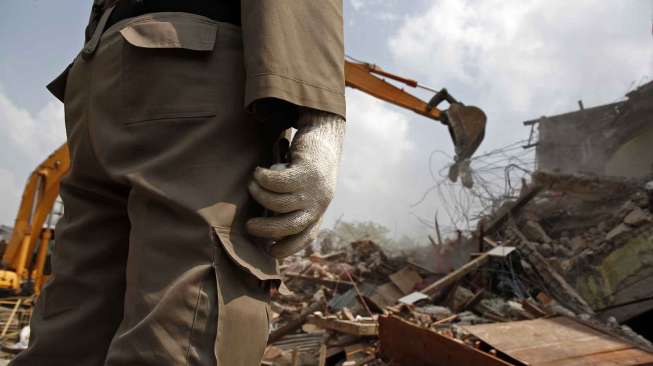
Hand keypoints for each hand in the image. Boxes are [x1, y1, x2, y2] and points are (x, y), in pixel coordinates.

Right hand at [247, 110, 344, 257]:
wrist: (325, 136)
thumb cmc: (310, 166)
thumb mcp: (308, 190)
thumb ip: (295, 207)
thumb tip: (268, 229)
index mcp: (319, 211)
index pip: (305, 237)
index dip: (288, 247)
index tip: (270, 252)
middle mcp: (318, 203)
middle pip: (289, 226)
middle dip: (265, 230)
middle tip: (249, 226)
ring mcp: (313, 188)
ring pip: (278, 202)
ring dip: (259, 195)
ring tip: (251, 186)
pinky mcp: (305, 171)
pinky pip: (277, 182)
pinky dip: (263, 178)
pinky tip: (258, 172)